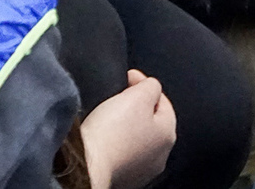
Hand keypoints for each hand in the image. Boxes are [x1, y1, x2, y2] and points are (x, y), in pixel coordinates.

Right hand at [80, 70, 176, 188]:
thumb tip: (150, 86)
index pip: (162, 100)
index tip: (128, 77)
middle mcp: (160, 156)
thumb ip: (150, 86)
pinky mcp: (124, 178)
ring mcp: (142, 170)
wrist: (87, 165)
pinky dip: (117, 144)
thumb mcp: (137, 96)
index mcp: (167, 134)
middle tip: (118, 97)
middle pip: (151, 121)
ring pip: (137, 138)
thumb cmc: (111, 133)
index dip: (144, 84)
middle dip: (136, 106)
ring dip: (126, 126)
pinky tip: (105, 139)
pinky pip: (123, 154)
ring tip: (109, 118)